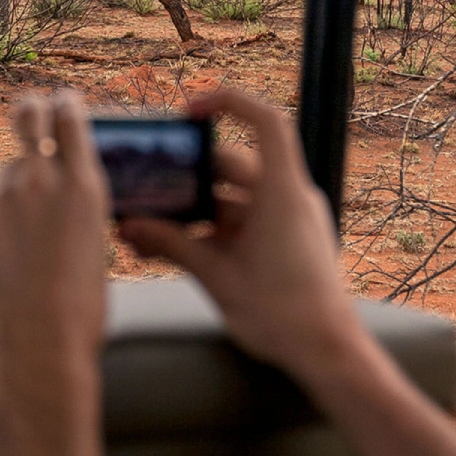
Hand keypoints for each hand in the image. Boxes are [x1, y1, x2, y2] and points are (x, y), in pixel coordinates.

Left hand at [0, 90, 111, 455]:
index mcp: (82, 186)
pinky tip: (9, 270)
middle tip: (29, 110)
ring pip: (6, 177)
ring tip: (29, 232)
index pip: (70, 117)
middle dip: (29, 110)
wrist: (34, 348)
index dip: (66, 103)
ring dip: (16, 190)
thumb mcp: (95, 249)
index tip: (63, 100)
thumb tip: (62, 210)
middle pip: (26, 120)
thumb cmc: (81, 311)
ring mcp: (0, 202)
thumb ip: (75, 216)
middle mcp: (38, 182)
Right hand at [122, 84, 455, 455]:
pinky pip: (242, 224)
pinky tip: (173, 250)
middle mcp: (290, 198)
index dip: (228, 103)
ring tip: (149, 227)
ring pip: (232, 199)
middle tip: (147, 185)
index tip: (187, 113)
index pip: (265, 120)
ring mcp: (289, 221)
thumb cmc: (282, 312)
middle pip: (233, 166)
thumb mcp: (216, 275)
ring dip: (193, 209)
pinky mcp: (285, 244)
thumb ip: (171, 245)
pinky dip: (211, 230)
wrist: (326, 353)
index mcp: (282, 192)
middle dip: (187, 175)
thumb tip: (129, 226)